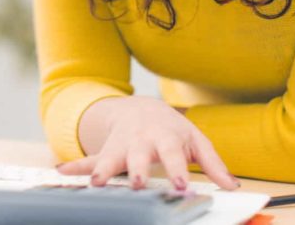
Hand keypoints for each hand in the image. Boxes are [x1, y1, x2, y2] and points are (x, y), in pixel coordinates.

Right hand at [57, 95, 240, 190]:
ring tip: (96, 182)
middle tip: (139, 184)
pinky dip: (75, 167)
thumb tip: (232, 186)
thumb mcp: (195, 141)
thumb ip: (213, 164)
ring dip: (103, 169)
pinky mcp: (106, 152)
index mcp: (166, 137)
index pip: (173, 153)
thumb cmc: (172, 129)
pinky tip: (61, 173)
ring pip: (110, 157)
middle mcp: (141, 140)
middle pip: (138, 155)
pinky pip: (89, 159)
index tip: (181, 185)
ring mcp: (121, 145)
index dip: (177, 169)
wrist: (141, 108)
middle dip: (137, 169)